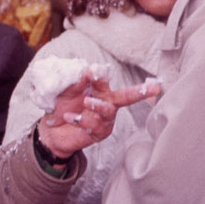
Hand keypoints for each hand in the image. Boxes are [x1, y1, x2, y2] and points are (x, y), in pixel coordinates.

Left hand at [38, 77, 160, 160]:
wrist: (51, 129)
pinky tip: (68, 117)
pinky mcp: (100, 133)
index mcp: (99, 89)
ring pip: (108, 110)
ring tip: (86, 101)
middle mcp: (106, 102)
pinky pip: (95, 126)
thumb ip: (78, 81)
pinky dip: (81, 120)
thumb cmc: (61, 106)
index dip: (99, 74)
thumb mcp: (67, 91)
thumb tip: (89, 70)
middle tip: (153, 88)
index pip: (104, 78)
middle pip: (127, 96)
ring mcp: (105, 119)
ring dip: (97, 105)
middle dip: (141, 92)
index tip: (93, 70)